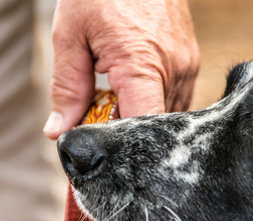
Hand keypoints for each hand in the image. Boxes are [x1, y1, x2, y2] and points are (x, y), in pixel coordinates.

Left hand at [44, 0, 199, 139]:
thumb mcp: (71, 35)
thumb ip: (67, 87)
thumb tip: (60, 131)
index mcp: (142, 66)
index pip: (144, 127)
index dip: (126, 148)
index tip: (107, 152)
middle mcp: (174, 70)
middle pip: (156, 126)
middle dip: (131, 132)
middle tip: (106, 121)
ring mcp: (188, 66)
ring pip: (169, 115)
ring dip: (145, 116)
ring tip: (121, 99)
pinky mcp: (192, 62)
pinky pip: (177, 98)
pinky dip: (157, 103)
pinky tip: (138, 89)